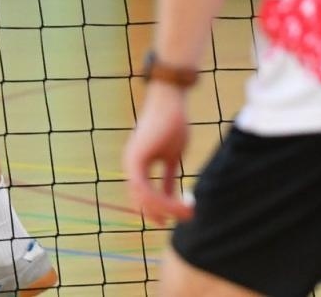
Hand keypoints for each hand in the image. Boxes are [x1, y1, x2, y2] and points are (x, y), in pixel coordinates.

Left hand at [123, 85, 193, 223]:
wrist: (170, 99)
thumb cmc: (172, 123)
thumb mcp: (172, 156)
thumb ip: (167, 178)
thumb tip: (169, 197)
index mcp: (137, 165)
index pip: (143, 196)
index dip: (156, 210)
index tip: (170, 221)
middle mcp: (131, 165)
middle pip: (142, 200)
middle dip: (164, 212)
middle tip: (186, 218)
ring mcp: (132, 162)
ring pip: (144, 198)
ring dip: (166, 208)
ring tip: (189, 213)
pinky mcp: (138, 159)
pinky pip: (146, 189)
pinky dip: (163, 200)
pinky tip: (180, 206)